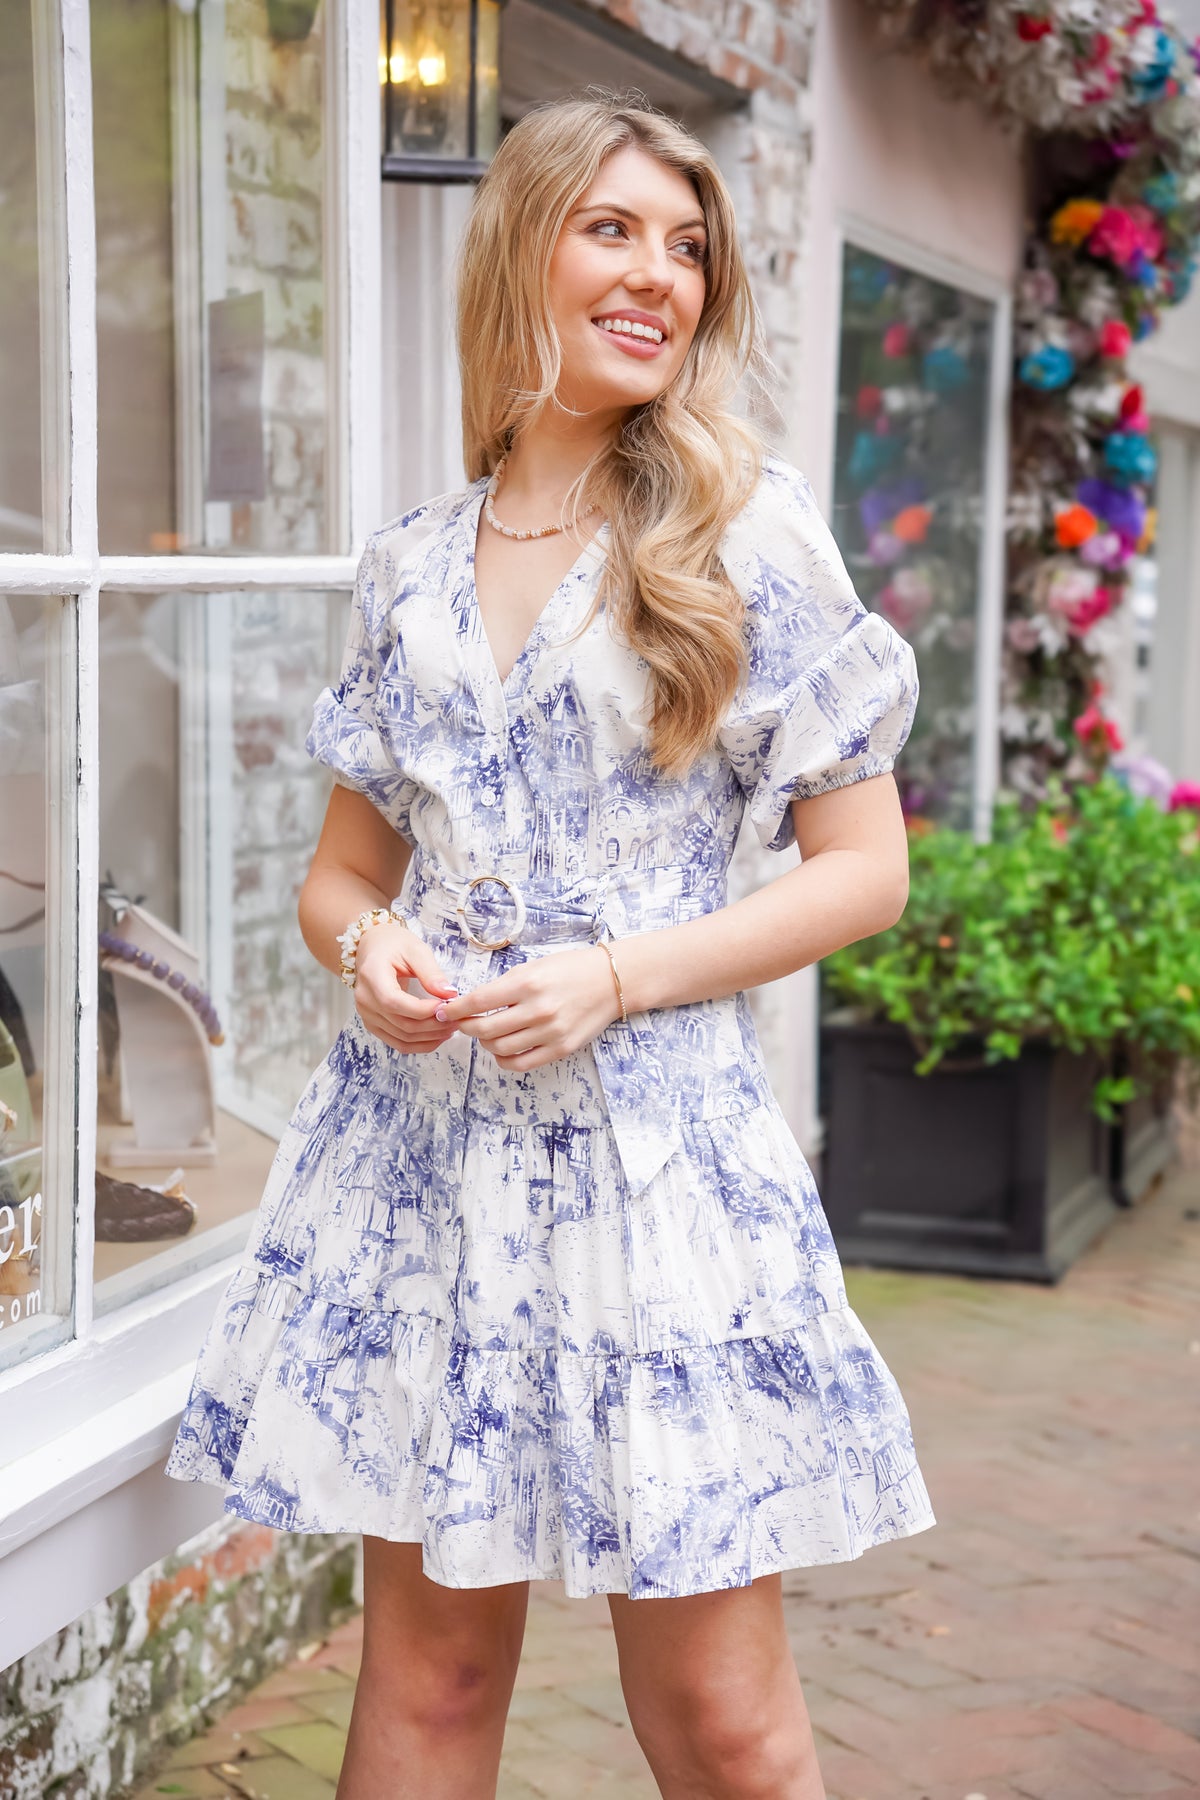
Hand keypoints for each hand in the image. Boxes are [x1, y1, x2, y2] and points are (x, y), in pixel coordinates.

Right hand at [353, 921, 458, 1054]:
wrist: (372, 948)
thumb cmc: (393, 945)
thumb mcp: (415, 950)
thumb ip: (431, 973)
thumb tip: (449, 994)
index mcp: (371, 976)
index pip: (394, 1002)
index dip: (422, 1009)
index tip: (446, 1006)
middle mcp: (365, 1000)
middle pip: (401, 1024)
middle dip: (433, 1025)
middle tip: (457, 1018)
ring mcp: (367, 1015)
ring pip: (401, 1038)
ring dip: (430, 1037)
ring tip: (451, 1027)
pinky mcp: (374, 1024)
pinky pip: (398, 1043)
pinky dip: (420, 1044)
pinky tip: (437, 1036)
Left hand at [437, 947, 620, 1070]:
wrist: (611, 982)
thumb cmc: (570, 969)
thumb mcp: (534, 966)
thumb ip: (505, 985)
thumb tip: (472, 1003)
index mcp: (528, 983)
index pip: (479, 1001)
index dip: (455, 1009)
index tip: (445, 1012)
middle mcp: (538, 1009)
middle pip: (484, 1029)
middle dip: (466, 1027)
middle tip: (461, 1024)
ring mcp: (550, 1032)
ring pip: (500, 1048)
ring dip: (484, 1043)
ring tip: (485, 1034)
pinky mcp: (560, 1048)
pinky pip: (521, 1064)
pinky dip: (504, 1060)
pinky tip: (501, 1050)